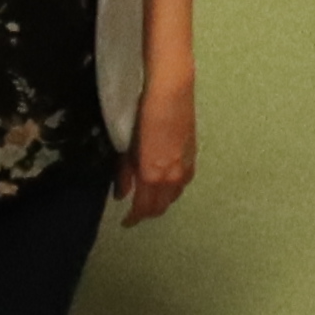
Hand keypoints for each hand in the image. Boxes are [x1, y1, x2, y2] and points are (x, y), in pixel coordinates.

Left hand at [120, 63, 199, 229]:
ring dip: (162, 201)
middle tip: (135, 214)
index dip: (135, 218)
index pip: (146, 208)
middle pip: (162, 205)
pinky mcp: (193, 155)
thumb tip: (121, 194)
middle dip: (148, 212)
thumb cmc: (142, 115)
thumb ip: (124, 172)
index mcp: (154, 175)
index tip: (125, 222)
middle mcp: (173, 176)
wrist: (171, 92)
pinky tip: (166, 183)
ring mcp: (186, 166)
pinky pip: (183, 182)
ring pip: (174, 195)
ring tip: (149, 199)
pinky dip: (173, 188)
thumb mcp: (127, 146)